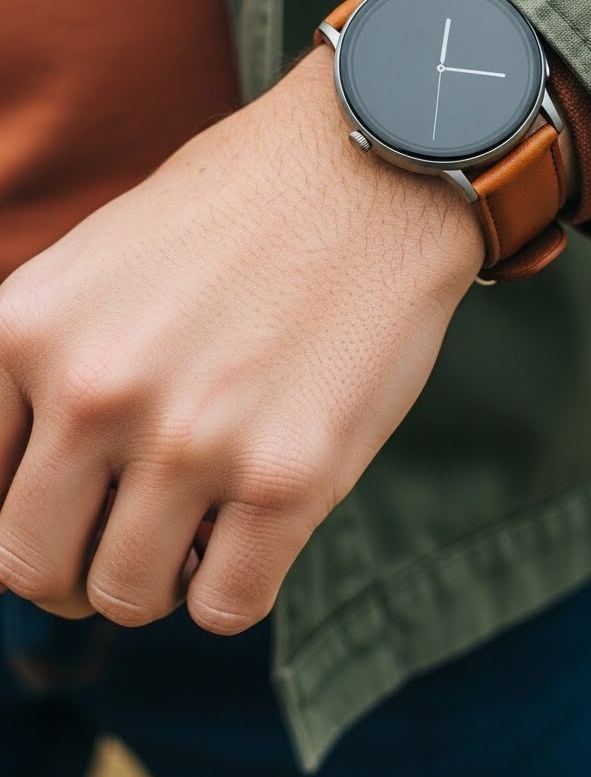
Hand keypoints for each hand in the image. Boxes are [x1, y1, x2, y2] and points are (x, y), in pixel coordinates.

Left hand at [0, 47, 482, 630]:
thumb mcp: (94, 263)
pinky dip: (234, 587)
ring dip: (161, 577)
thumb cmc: (236, 209)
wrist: (369, 166)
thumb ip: (45, 366)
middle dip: (76, 567)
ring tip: (202, 517)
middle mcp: (94, 391)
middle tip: (128, 532)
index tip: (74, 501)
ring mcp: (190, 439)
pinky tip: (257, 524)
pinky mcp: (288, 476)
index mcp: (28, 330)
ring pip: (127, 597)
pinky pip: (226, 609)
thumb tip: (33, 483)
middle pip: (31, 566)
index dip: (24, 510)